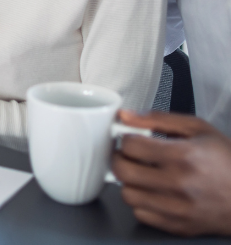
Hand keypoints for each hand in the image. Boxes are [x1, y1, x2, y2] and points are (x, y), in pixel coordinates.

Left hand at [111, 110, 230, 236]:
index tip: (132, 139)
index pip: (131, 146)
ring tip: (142, 174)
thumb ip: (158, 119)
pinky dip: (142, 202)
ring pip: (127, 194)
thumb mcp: (198, 129)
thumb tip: (125, 116)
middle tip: (129, 156)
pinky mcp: (177, 226)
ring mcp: (177, 208)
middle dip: (120, 159)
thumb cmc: (227, 160)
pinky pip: (141, 214)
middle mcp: (178, 184)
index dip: (126, 139)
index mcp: (183, 155)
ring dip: (129, 182)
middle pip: (122, 171)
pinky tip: (153, 191)